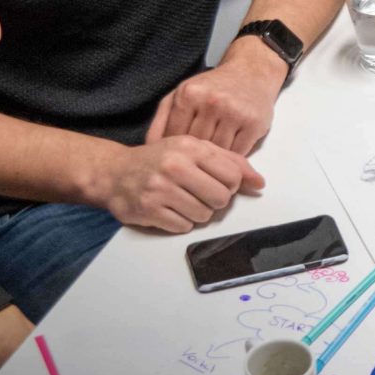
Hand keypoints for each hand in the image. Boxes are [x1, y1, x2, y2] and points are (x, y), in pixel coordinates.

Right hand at [90, 131, 264, 234]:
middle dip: (215, 201)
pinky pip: (183, 227)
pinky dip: (180, 222)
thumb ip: (230, 162)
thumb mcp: (194, 149)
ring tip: (182, 200)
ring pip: (204, 216)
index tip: (216, 182)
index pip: (233, 176)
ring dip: (197, 213)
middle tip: (199, 193)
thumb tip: (259, 183)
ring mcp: (161, 189)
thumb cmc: (160, 160)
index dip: (230, 184)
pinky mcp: (149, 210)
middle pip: (221, 199)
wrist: (115, 172)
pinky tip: (169, 209)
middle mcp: (175, 166)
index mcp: (190, 147)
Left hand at [147, 41, 285, 154]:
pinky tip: (229, 154)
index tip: (177, 159)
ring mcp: (235, 112)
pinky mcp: (254, 123)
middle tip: (195, 164)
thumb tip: (147, 149)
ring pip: (217, 153)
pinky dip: (232, 159)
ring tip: (212, 160)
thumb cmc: (211, 87)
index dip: (175, 151)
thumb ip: (161, 120)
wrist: (250, 72)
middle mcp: (212, 102)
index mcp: (188, 95)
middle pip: (196, 146)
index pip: (174, 137)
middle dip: (195, 157)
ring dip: (214, 161)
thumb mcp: (181, 95)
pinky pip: (238, 153)